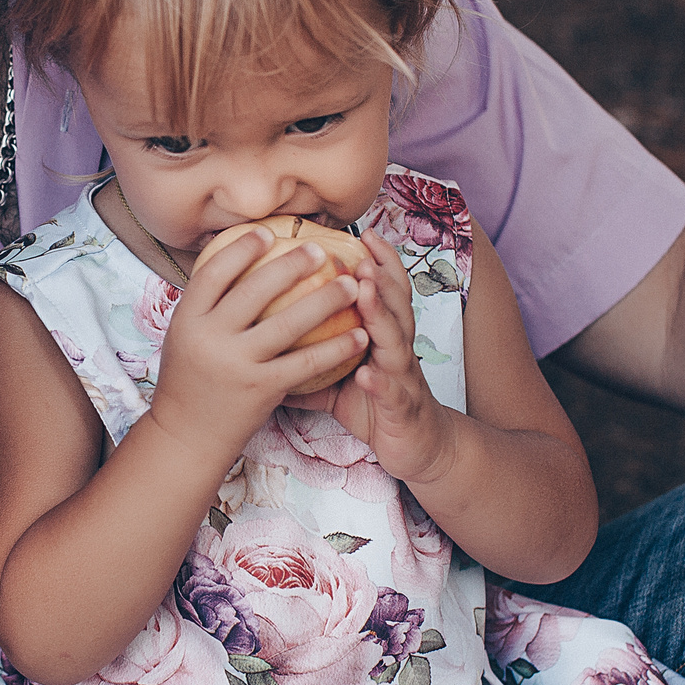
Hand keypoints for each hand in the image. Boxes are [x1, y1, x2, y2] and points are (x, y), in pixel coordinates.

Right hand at [146, 230, 369, 468]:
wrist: (186, 436)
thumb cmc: (191, 379)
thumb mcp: (184, 336)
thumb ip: (207, 305)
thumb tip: (231, 259)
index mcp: (187, 320)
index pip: (213, 272)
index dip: (241, 249)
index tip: (268, 233)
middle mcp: (209, 339)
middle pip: (254, 290)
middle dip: (292, 265)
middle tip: (320, 250)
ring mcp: (237, 364)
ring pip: (287, 323)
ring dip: (325, 300)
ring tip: (351, 284)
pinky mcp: (262, 388)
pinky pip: (307, 362)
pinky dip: (336, 346)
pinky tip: (358, 335)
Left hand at [297, 236, 454, 483]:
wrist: (420, 449)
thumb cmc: (377, 407)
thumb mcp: (340, 380)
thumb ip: (310, 360)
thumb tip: (264, 345)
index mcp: (386, 338)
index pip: (387, 292)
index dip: (379, 262)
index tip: (362, 234)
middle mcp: (398, 351)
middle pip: (395, 306)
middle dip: (380, 277)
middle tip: (361, 253)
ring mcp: (403, 379)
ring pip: (396, 342)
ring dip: (381, 315)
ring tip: (364, 293)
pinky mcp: (402, 410)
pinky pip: (390, 394)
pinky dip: (379, 383)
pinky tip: (365, 375)